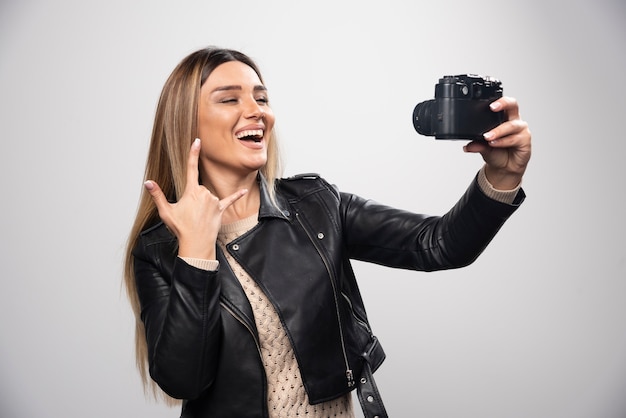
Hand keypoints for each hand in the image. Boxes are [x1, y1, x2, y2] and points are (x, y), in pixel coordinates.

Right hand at [143, 138, 247, 258]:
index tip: (197, 141)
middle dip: (192, 198)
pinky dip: (237, 195)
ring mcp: (214, 201)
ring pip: (208, 196)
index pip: (191, 168)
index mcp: (191, 191)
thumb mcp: (166, 211)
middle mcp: (204, 193)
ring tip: (197, 218)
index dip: (193, 153)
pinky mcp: (221, 209)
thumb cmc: (181, 228)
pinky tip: (244, 191)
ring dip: (202, 204)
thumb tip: (148, 183)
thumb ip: (157, 195)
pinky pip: (230, 200)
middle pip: (198, 188)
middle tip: (188, 213)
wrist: (196, 244)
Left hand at [464, 97, 531, 189]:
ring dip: (498, 131)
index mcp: (504, 117)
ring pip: (511, 125)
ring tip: (487, 137)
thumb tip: (467, 146)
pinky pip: (514, 139)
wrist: (504, 168)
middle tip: (492, 108)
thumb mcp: (483, 148)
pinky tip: (494, 144)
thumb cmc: (496, 153)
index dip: (498, 100)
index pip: (503, 103)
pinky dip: (503, 141)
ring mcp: (520, 130)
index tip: (489, 104)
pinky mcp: (525, 140)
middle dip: (503, 104)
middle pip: (513, 105)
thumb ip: (476, 145)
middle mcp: (514, 121)